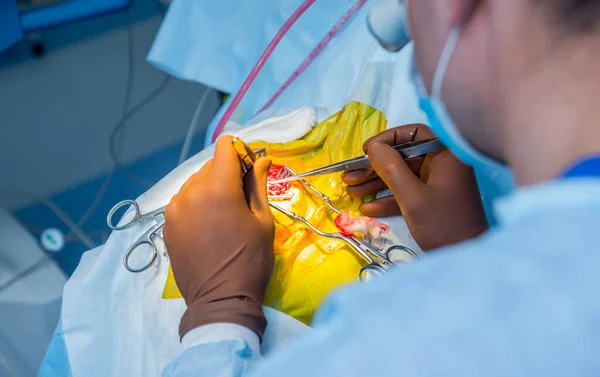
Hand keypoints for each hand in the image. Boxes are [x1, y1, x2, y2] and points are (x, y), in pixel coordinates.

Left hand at [163, 136, 274, 338]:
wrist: (220, 300)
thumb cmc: (250, 261)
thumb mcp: (262, 221)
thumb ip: (258, 185)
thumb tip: (263, 159)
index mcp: (217, 188)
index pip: (225, 147)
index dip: (240, 152)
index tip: (250, 169)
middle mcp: (190, 192)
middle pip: (210, 165)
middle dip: (227, 172)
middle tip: (241, 198)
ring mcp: (174, 209)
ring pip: (195, 182)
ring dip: (210, 188)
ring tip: (223, 216)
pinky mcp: (167, 224)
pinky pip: (183, 201)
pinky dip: (197, 204)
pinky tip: (208, 226)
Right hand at [342, 125, 487, 250]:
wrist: (466, 258)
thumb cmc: (444, 224)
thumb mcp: (412, 197)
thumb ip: (391, 169)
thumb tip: (373, 148)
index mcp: (445, 155)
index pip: (414, 133)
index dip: (388, 139)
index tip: (366, 151)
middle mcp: (442, 166)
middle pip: (403, 157)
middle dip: (375, 167)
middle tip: (349, 175)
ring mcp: (437, 185)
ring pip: (401, 176)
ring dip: (376, 184)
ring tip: (350, 191)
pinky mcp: (432, 203)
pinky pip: (406, 194)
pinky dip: (387, 199)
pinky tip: (367, 208)